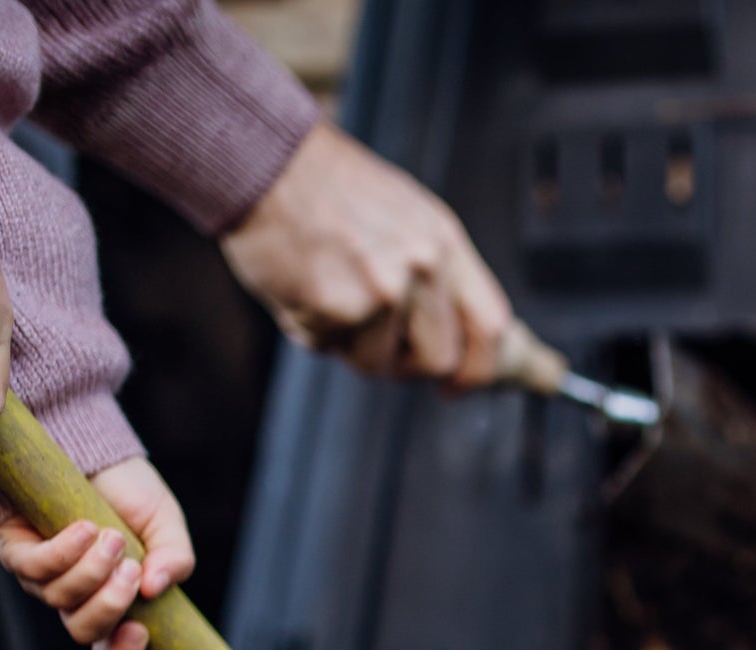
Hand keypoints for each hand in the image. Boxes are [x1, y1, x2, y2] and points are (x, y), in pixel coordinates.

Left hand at [0, 458, 193, 649]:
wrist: (92, 450)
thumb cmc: (128, 492)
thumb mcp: (165, 524)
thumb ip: (175, 558)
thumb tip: (156, 587)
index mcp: (113, 601)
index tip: (140, 633)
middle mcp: (75, 597)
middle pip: (84, 631)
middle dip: (110, 605)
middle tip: (130, 568)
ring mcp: (43, 578)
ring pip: (61, 599)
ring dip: (91, 570)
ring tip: (111, 536)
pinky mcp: (17, 551)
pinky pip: (35, 568)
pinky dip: (64, 552)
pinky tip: (85, 528)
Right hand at [221, 123, 513, 386]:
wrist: (265, 159)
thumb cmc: (329, 189)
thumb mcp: (406, 217)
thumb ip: (435, 276)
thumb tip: (454, 336)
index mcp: (444, 242)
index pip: (491, 326)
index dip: (479, 368)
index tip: (457, 384)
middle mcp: (422, 266)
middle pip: (438, 360)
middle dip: (404, 364)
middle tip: (372, 341)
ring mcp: (381, 288)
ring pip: (378, 363)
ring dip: (349, 345)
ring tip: (326, 291)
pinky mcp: (337, 306)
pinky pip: (328, 347)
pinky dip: (309, 328)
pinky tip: (298, 283)